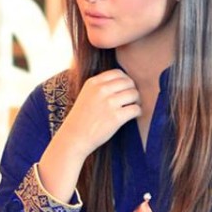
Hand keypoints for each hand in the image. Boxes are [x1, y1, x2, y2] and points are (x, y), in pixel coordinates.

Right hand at [37, 69, 139, 201]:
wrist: (73, 138)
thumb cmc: (80, 119)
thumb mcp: (85, 95)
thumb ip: (100, 87)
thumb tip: (124, 82)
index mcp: (93, 83)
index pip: (118, 73)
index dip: (125, 80)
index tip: (125, 89)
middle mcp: (101, 90)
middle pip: (128, 82)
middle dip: (132, 90)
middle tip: (131, 100)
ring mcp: (109, 103)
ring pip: (134, 94)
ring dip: (136, 101)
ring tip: (131, 108)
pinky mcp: (116, 117)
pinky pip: (135, 109)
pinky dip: (137, 112)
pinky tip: (133, 116)